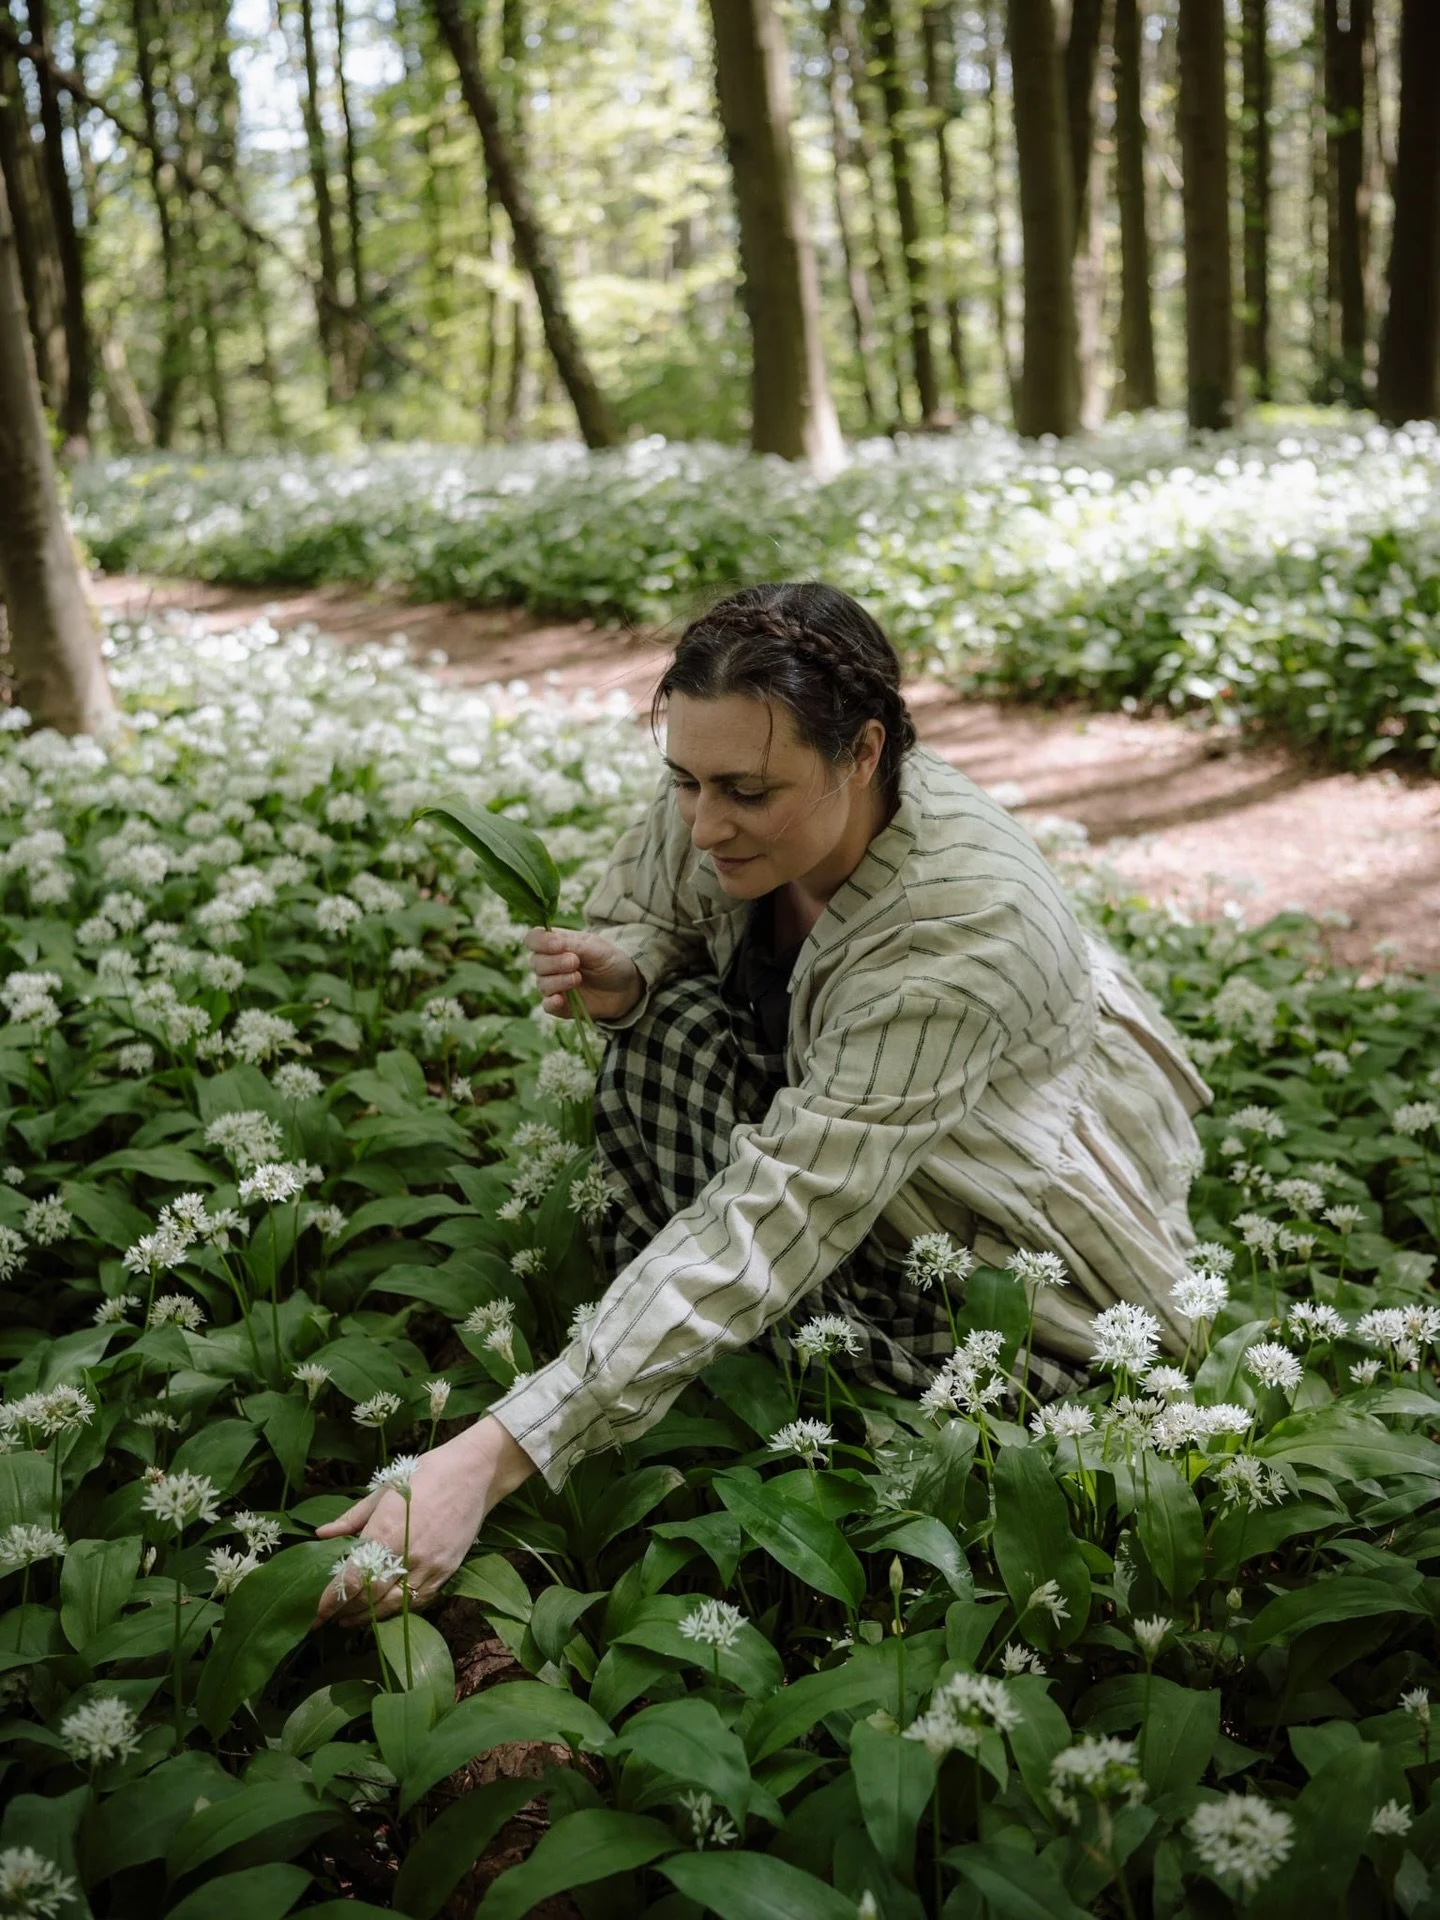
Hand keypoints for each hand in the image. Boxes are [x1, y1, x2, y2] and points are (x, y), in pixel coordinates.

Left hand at [311, 1417, 535, 1626]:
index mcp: (385, 1530)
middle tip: (326, 1619)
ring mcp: (430, 1565)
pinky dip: (399, 1609)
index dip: (329, 1602)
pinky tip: (385, 1610)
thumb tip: (321, 1534)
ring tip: (350, 1619)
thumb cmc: (424, 1474)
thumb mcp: (384, 1489)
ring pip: (394, 1605)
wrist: (473, 1472)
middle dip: (344, 1611)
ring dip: (369, 1616)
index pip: (352, 1579)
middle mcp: (407, 1553)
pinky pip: (419, 1600)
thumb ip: (352, 1517)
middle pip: (369, 1597)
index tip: (313, 1615)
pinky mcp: (447, 1570)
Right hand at [525, 927, 642, 1022]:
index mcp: (556, 944)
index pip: (533, 939)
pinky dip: (551, 1002)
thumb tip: (553, 941)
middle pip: (535, 962)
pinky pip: (546, 1005)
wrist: (626, 988)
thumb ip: (574, 944)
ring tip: (578, 978)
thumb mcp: (596, 948)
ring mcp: (554, 986)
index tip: (559, 946)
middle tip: (575, 962)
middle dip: (554, 962)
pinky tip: (560, 999)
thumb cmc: (610, 962)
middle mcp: (550, 965)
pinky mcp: (560, 1006)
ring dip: (558, 980)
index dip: (540, 942)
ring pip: (541, 983)